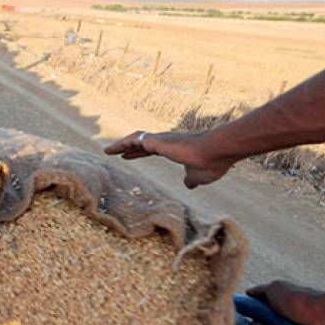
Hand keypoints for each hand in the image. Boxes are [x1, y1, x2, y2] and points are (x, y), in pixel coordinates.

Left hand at [104, 131, 235, 188]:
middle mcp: (166, 142)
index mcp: (174, 149)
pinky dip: (122, 143)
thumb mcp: (198, 176)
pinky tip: (113, 149)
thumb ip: (191, 180)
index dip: (139, 153)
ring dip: (121, 145)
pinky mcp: (157, 141)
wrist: (216, 152)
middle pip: (142, 144)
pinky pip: (135, 140)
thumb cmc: (210, 164)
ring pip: (136, 139)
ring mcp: (161, 140)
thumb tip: (189, 185)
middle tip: (116, 152)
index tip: (128, 156)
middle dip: (128, 148)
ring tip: (108, 150)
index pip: (152, 150)